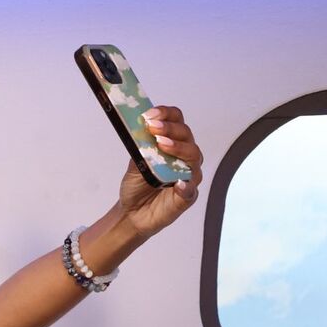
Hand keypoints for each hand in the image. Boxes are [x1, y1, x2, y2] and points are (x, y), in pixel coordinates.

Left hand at [117, 105, 203, 237]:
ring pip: (193, 157)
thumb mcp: (134, 163)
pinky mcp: (187, 196)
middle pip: (186, 135)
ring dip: (178, 148)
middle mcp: (184, 156)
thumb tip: (140, 131)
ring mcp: (188, 175)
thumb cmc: (137, 186)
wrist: (132, 213)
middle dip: (170, 128)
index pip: (177, 121)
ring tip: (162, 145)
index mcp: (173, 144)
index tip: (150, 115)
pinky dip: (186, 185)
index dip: (166, 114)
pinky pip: (191, 189)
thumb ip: (140, 148)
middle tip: (154, 127)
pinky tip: (178, 183)